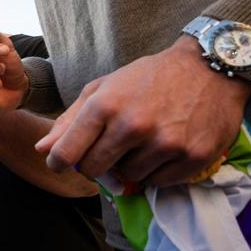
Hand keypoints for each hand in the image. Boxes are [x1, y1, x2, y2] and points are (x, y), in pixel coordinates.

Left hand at [36, 36, 250, 186]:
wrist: (208, 68)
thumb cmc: (148, 78)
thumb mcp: (104, 88)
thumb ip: (70, 120)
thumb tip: (42, 149)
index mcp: (106, 105)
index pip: (67, 152)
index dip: (58, 162)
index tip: (60, 163)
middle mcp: (133, 126)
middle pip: (94, 170)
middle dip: (95, 164)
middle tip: (108, 149)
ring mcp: (164, 143)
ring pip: (127, 178)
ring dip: (129, 166)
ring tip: (142, 142)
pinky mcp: (191, 157)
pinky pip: (158, 183)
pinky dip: (156, 172)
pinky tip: (163, 149)